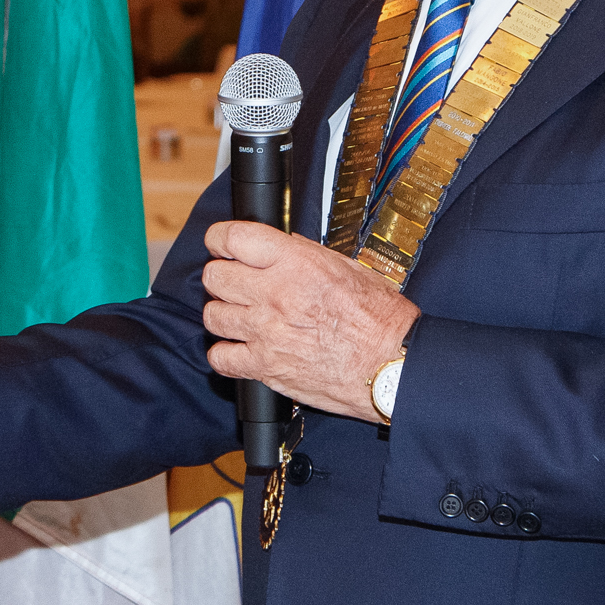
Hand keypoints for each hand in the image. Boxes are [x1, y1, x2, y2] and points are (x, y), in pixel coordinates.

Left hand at [201, 220, 420, 422]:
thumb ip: (306, 254)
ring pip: (213, 316)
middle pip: (214, 277)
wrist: (391, 364)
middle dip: (221, 276)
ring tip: (239, 315)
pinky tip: (239, 348)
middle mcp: (276, 295)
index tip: (220, 243)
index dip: (220, 238)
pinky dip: (225, 354)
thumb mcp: (347, 267)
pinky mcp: (266, 366)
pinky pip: (221, 358)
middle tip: (234, 282)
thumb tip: (282, 244)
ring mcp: (267, 332)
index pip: (233, 238)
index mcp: (296, 264)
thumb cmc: (379, 318)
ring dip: (223, 314)